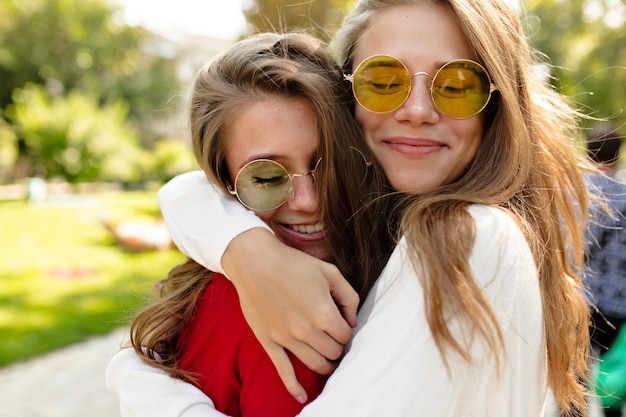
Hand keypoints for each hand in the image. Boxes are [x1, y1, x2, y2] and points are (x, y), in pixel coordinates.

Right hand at [222, 228, 357, 402]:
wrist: (255, 262)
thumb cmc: (294, 264)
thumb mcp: (330, 272)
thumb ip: (349, 297)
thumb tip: (352, 321)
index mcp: (324, 313)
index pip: (346, 336)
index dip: (345, 331)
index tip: (341, 325)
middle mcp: (307, 330)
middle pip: (333, 353)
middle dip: (337, 348)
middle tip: (334, 340)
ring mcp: (286, 339)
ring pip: (315, 364)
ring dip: (325, 365)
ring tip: (327, 360)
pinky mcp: (269, 342)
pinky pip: (283, 371)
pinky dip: (294, 387)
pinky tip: (302, 396)